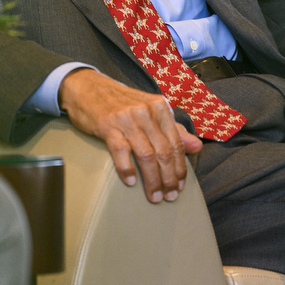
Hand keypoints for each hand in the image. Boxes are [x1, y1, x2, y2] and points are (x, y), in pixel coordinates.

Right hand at [58, 68, 202, 202]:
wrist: (87, 86)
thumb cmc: (121, 102)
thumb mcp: (150, 111)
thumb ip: (174, 129)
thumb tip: (197, 147)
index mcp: (160, 107)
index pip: (176, 143)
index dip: (180, 168)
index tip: (179, 187)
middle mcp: (146, 111)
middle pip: (163, 151)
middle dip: (168, 179)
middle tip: (169, 197)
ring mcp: (127, 118)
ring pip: (146, 154)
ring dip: (152, 180)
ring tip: (154, 196)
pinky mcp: (108, 125)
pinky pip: (121, 150)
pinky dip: (127, 168)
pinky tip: (131, 182)